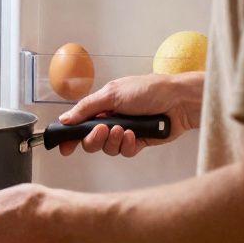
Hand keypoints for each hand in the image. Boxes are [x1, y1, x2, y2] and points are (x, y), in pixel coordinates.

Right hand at [57, 72, 203, 156]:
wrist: (179, 101)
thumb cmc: (149, 90)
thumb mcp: (112, 94)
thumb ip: (86, 108)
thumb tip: (64, 119)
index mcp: (102, 106)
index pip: (80, 124)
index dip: (71, 137)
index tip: (65, 147)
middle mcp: (111, 119)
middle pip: (91, 140)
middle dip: (93, 139)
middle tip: (102, 131)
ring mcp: (125, 132)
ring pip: (107, 148)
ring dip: (113, 141)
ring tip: (124, 130)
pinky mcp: (139, 142)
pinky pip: (125, 152)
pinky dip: (128, 146)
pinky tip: (135, 135)